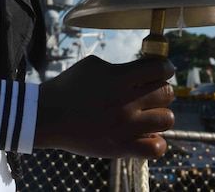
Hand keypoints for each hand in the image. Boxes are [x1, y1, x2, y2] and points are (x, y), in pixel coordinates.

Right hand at [33, 55, 174, 157]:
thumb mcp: (91, 65)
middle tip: (151, 93)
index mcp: (118, 78)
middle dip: (162, 90)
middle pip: (167, 92)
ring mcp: (125, 126)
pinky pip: (156, 148)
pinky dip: (155, 142)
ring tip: (148, 115)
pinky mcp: (121, 147)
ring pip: (167, 119)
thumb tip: (139, 70)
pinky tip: (146, 136)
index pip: (159, 68)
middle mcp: (126, 101)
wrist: (47, 116)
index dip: (165, 67)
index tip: (162, 70)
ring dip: (160, 115)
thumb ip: (118, 67)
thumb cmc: (67, 88)